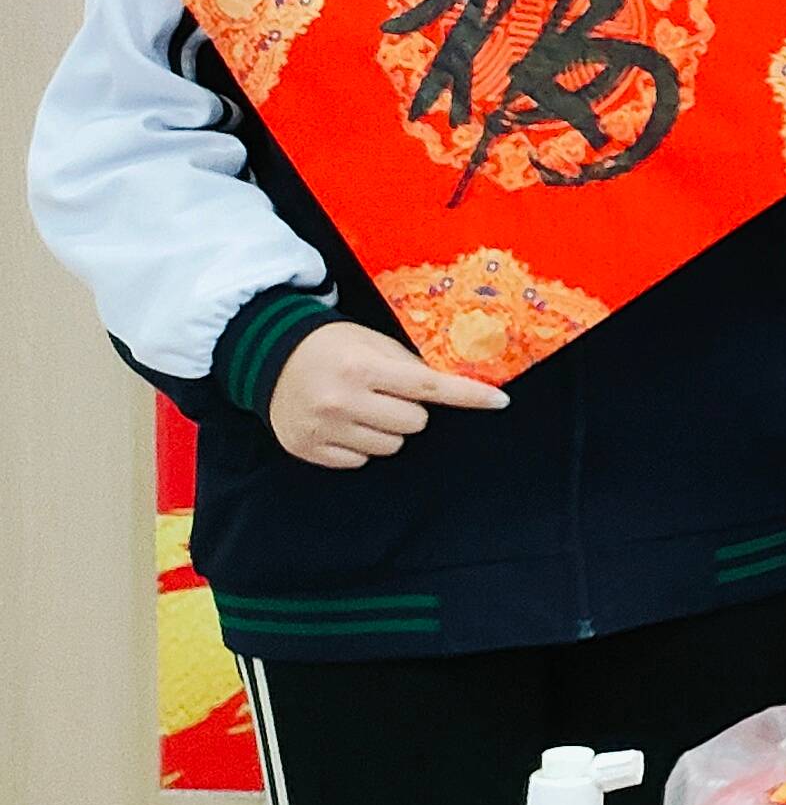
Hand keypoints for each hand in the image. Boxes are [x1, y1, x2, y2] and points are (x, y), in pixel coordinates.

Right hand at [269, 319, 508, 468]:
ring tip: (364, 407)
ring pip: (391, 446)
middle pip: (414, 423)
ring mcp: (324, 430)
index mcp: (363, 370)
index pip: (429, 388)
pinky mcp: (308, 450)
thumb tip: (450, 386)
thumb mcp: (372, 342)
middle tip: (389, 393)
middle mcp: (342, 402)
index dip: (469, 396)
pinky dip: (361, 445)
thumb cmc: (330, 346)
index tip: (500, 401)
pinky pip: (360, 461)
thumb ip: (410, 365)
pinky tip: (344, 423)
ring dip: (388, 430)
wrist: (267, 356)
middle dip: (411, 409)